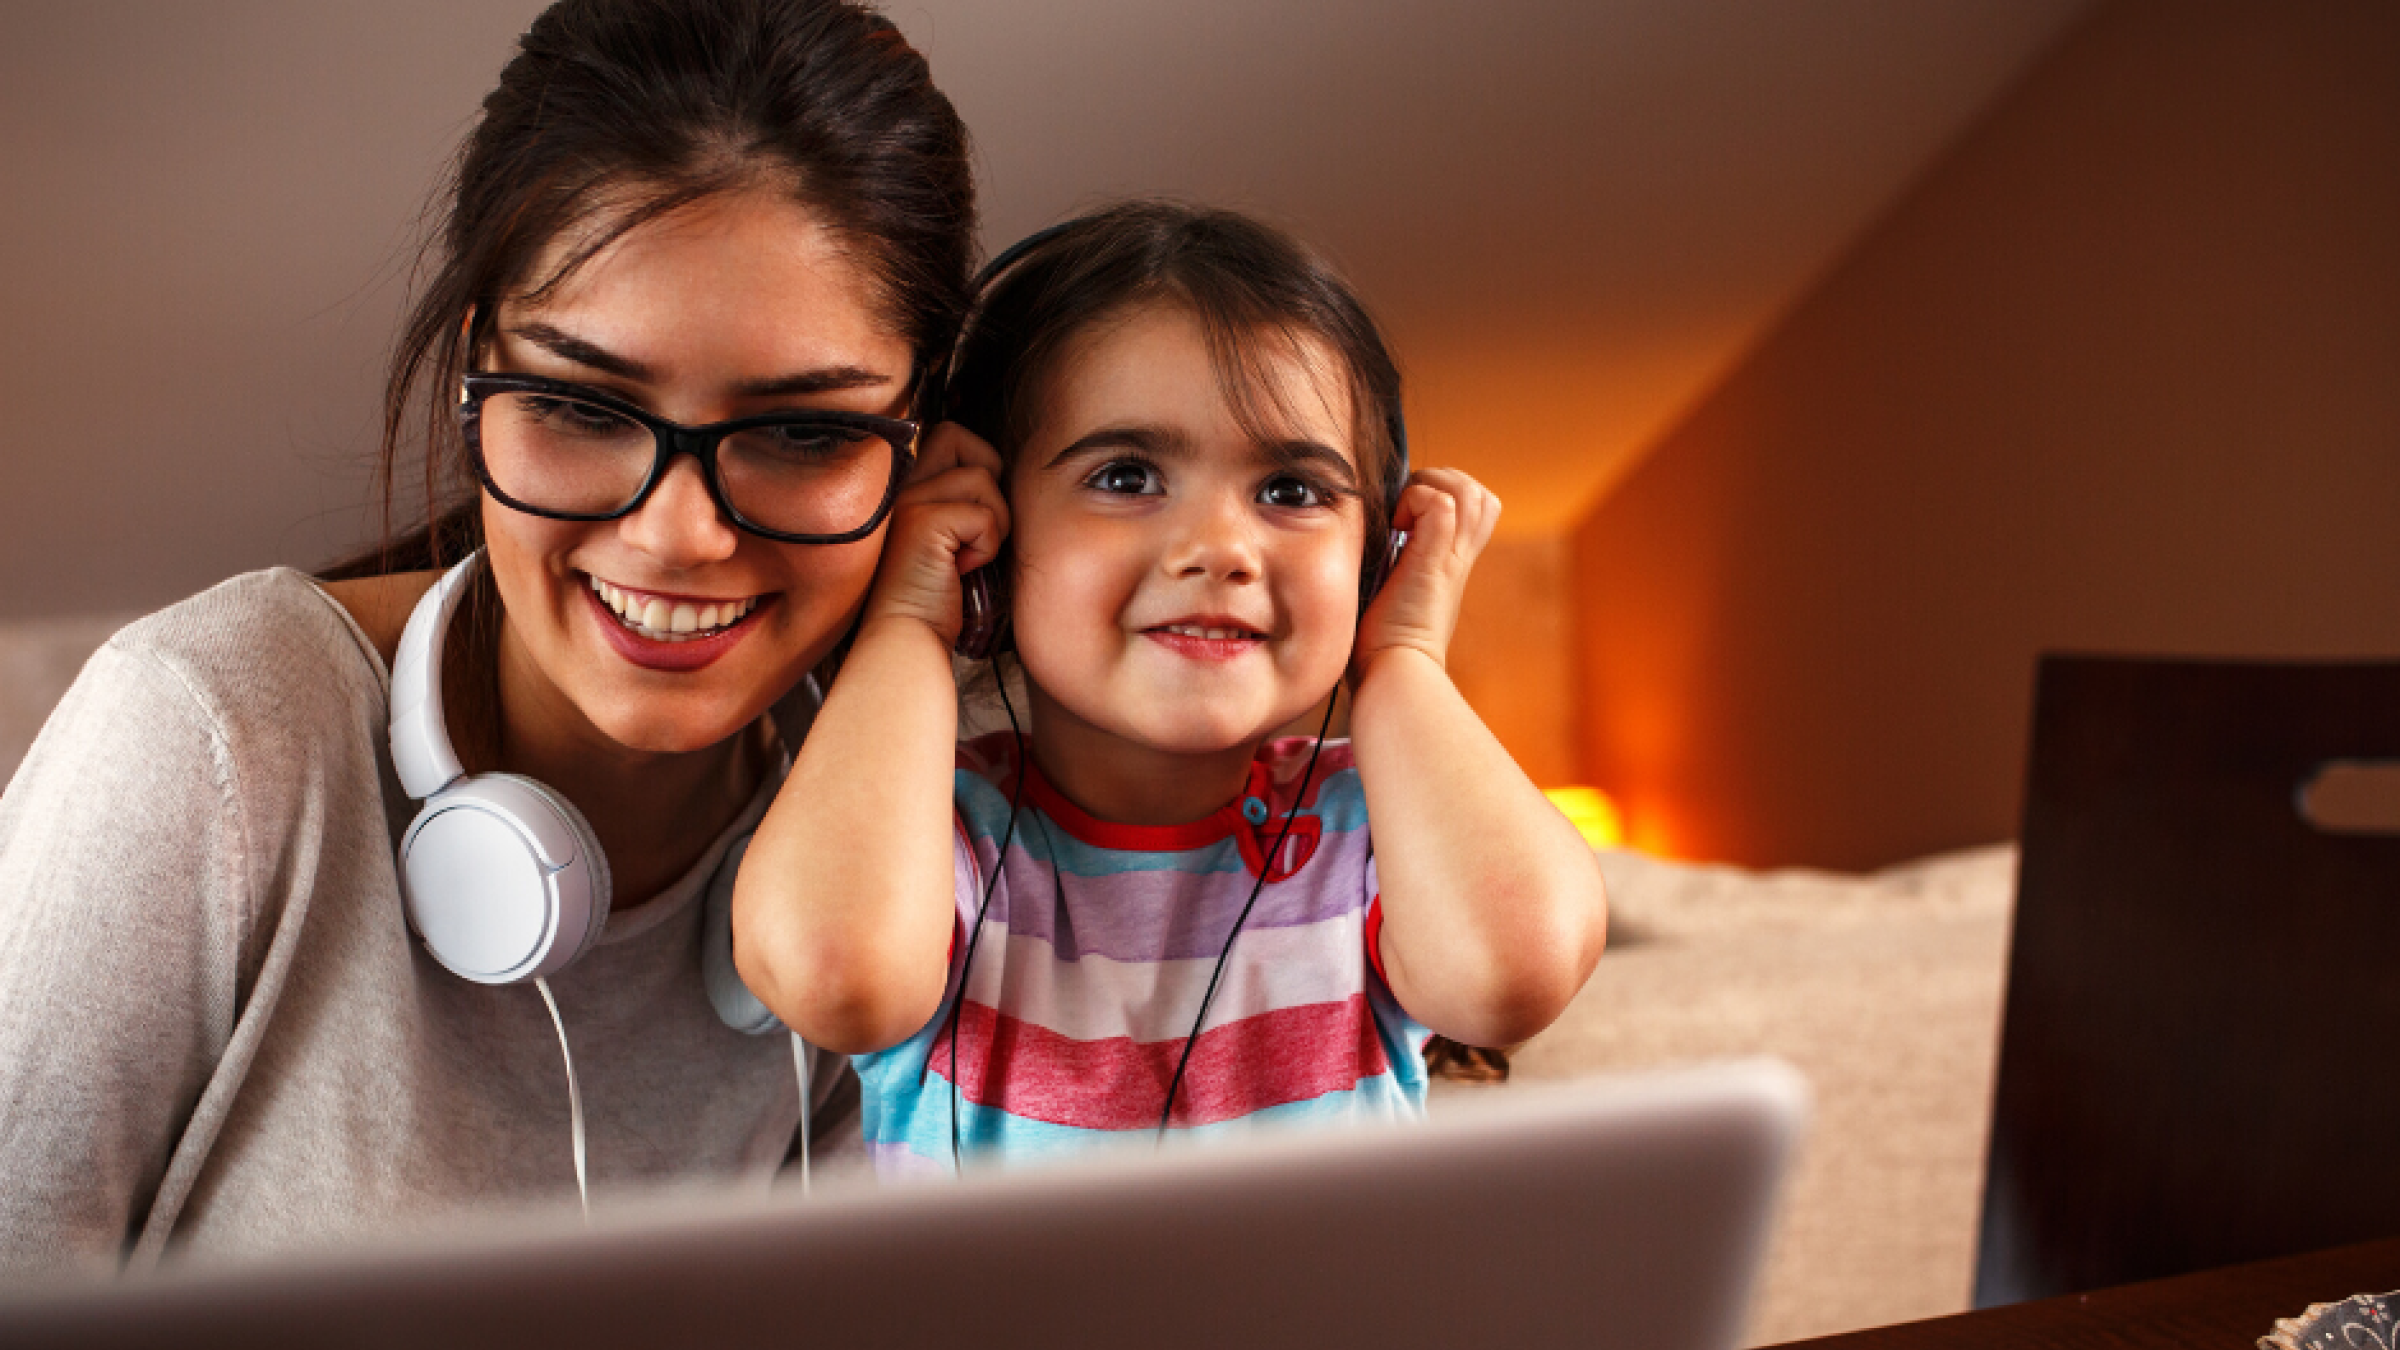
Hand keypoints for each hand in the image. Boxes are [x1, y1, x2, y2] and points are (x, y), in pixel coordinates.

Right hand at [858, 422, 1009, 642]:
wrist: (905, 639)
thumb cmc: (933, 596)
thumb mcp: (944, 536)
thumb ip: (957, 499)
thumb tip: (997, 475)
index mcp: (900, 485)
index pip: (945, 435)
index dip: (973, 463)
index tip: (971, 516)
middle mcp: (898, 485)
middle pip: (957, 435)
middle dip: (986, 474)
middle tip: (976, 524)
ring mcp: (908, 499)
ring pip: (982, 477)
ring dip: (993, 522)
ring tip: (967, 557)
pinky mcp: (923, 521)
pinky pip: (985, 516)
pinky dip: (988, 546)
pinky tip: (963, 570)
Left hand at [1353, 467, 1498, 678]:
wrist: (1393, 672)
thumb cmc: (1380, 645)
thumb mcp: (1391, 593)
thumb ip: (1390, 567)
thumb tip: (1367, 542)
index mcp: (1449, 565)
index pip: (1473, 510)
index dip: (1443, 497)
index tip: (1405, 518)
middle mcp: (1458, 558)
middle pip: (1480, 494)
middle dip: (1441, 484)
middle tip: (1404, 511)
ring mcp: (1451, 557)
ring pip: (1468, 489)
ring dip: (1430, 487)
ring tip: (1401, 517)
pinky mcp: (1436, 560)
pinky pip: (1441, 503)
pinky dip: (1414, 501)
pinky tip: (1394, 529)